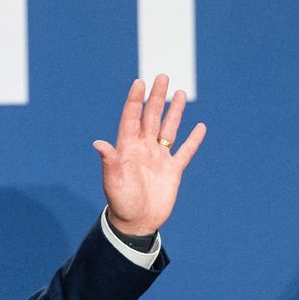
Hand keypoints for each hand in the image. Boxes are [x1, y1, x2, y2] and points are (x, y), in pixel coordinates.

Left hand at [93, 74, 205, 235]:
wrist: (135, 223)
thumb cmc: (120, 203)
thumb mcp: (113, 182)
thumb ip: (109, 162)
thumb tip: (98, 143)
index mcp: (127, 149)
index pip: (131, 119)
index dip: (135, 101)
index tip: (140, 82)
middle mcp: (143, 149)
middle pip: (151, 118)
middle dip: (156, 98)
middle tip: (162, 76)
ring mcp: (158, 158)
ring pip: (168, 129)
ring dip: (174, 112)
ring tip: (180, 92)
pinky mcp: (172, 171)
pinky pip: (184, 152)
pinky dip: (193, 140)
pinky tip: (200, 127)